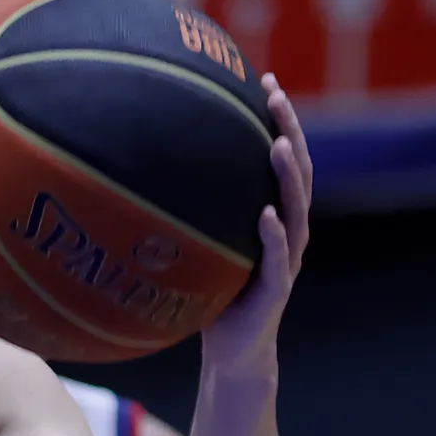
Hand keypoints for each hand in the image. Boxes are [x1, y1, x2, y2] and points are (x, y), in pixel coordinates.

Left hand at [200, 74, 311, 377]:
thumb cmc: (213, 298)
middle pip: (297, 172)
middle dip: (289, 131)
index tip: (265, 81)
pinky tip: (266, 215)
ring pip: (297, 210)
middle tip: (276, 96)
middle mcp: (287, 231)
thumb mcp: (200, 248)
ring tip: (278, 145)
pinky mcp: (276, 290)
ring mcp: (286, 260)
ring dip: (288, 176)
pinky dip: (274, 236)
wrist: (232, 353)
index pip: (281, 159)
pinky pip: (278, 259)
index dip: (278, 120)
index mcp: (274, 216)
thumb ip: (188, 215)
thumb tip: (138, 177)